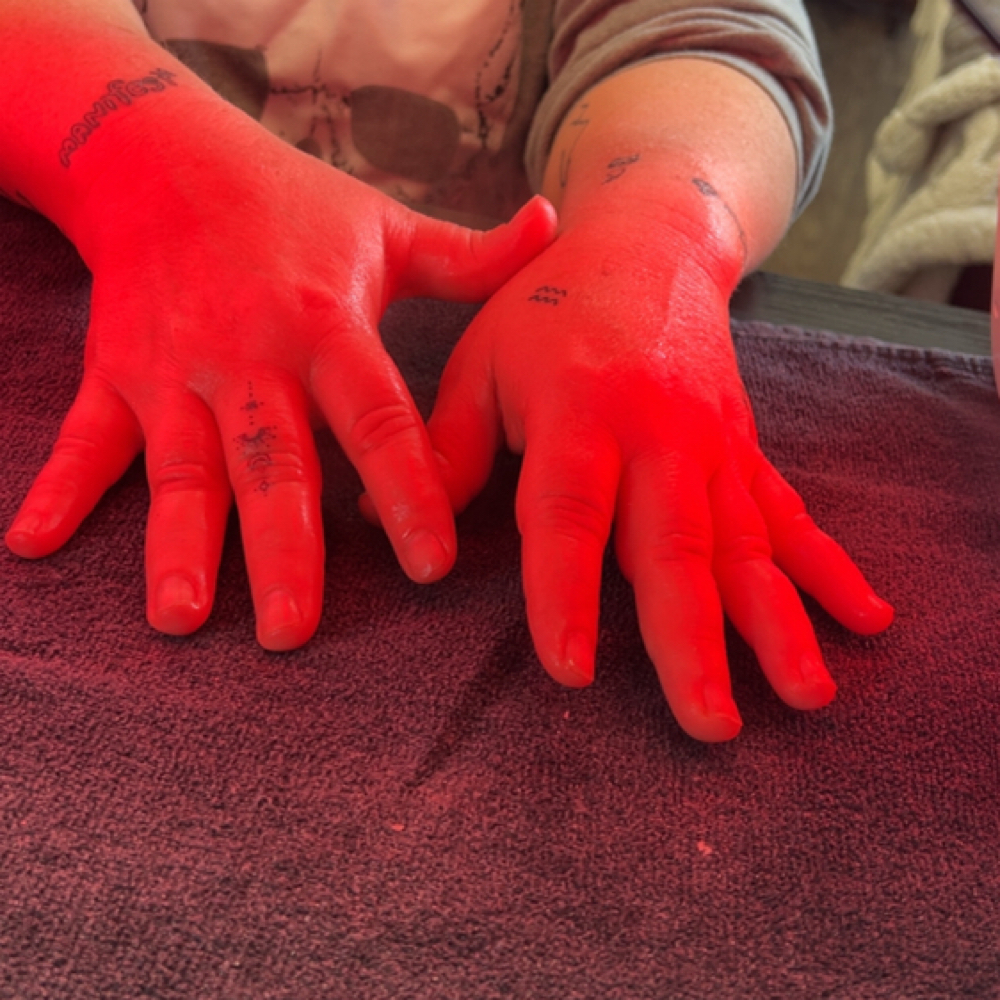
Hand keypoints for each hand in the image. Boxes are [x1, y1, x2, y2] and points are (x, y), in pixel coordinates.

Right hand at [4, 121, 555, 649]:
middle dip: (284, 551)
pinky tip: (31, 547)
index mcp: (328, 326)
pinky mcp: (116, 373)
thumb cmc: (294, 207)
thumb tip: (553, 221)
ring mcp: (175, 370)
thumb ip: (471, 253)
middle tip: (293, 633)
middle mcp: (251, 356)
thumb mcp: (388, 226)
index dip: (407, 489)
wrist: (164, 157)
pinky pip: (85, 438)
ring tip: (179, 617)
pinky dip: (59, 491)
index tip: (434, 565)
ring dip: (175, 544)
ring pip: (181, 469)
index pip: (377, 419)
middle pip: (274, 464)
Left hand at [425, 205, 892, 740]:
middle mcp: (657, 434)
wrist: (646, 247)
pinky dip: (829, 570)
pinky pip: (790, 514)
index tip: (571, 669)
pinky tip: (866, 618)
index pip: (570, 514)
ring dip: (778, 622)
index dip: (567, 592)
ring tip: (807, 695)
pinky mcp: (745, 451)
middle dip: (694, 639)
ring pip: (747, 544)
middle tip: (709, 722)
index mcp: (578, 411)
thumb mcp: (479, 361)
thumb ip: (448, 447)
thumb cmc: (546, 311)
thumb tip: (394, 529)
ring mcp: (712, 445)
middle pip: (675, 547)